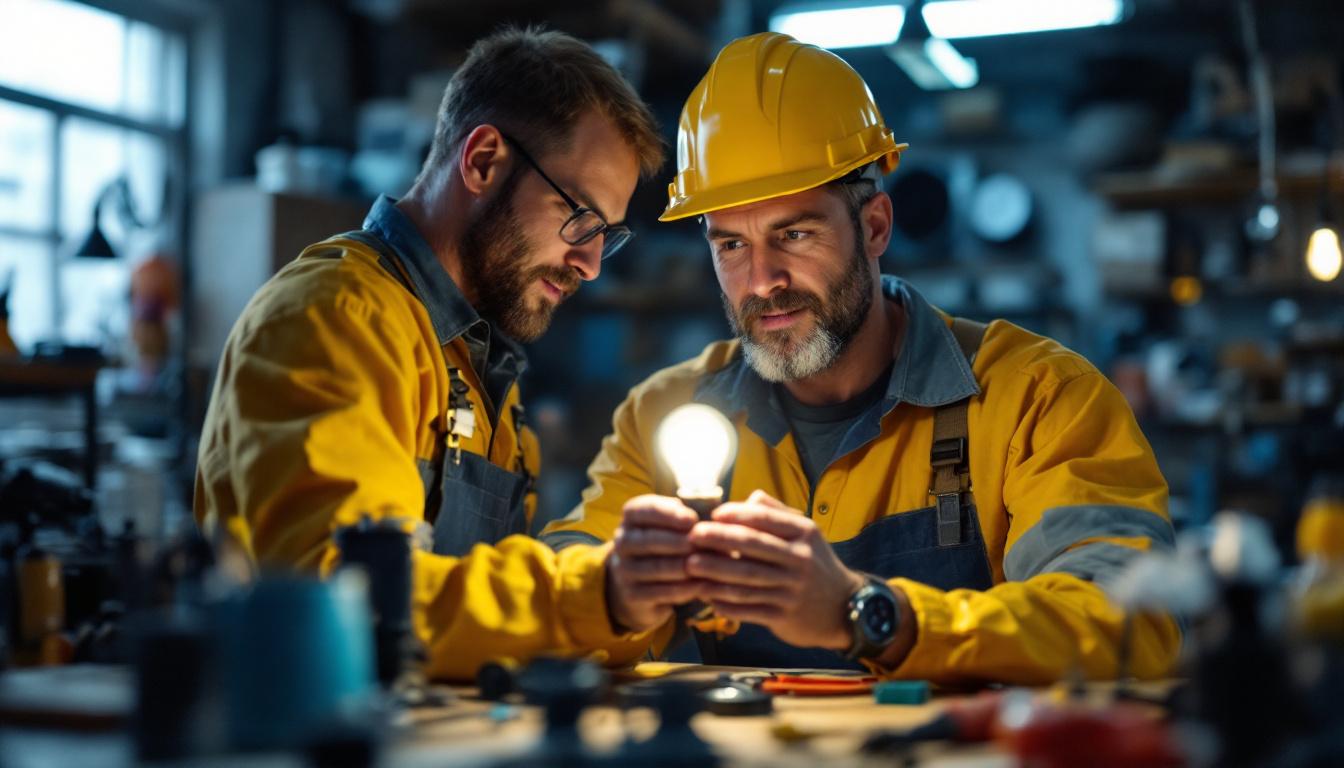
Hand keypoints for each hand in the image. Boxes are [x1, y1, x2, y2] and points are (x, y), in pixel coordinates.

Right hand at [604, 494, 700, 633]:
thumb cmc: (667, 545)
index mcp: (632, 517)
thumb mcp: (671, 526)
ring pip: (656, 567)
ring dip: (683, 566)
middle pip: (648, 540)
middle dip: (678, 542)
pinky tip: (701, 585)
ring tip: (705, 566)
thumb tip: (711, 524)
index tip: (692, 519)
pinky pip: (660, 592)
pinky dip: (683, 589)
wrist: (642, 583)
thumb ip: (686, 521)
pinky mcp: (632, 595)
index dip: (668, 514)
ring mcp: (624, 569)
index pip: (645, 509)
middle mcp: (622, 541)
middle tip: (700, 545)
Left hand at [686, 490, 865, 649]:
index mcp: (804, 534)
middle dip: (718, 540)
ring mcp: (792, 590)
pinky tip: (707, 596)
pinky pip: (749, 608)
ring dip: (714, 573)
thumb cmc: (816, 564)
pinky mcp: (784, 616)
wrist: (843, 608)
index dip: (735, 515)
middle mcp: (799, 560)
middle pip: (751, 547)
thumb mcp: (807, 534)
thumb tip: (749, 498)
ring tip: (690, 567)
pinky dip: (726, 603)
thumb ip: (778, 514)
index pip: (765, 520)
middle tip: (692, 537)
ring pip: (746, 580)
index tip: (712, 515)